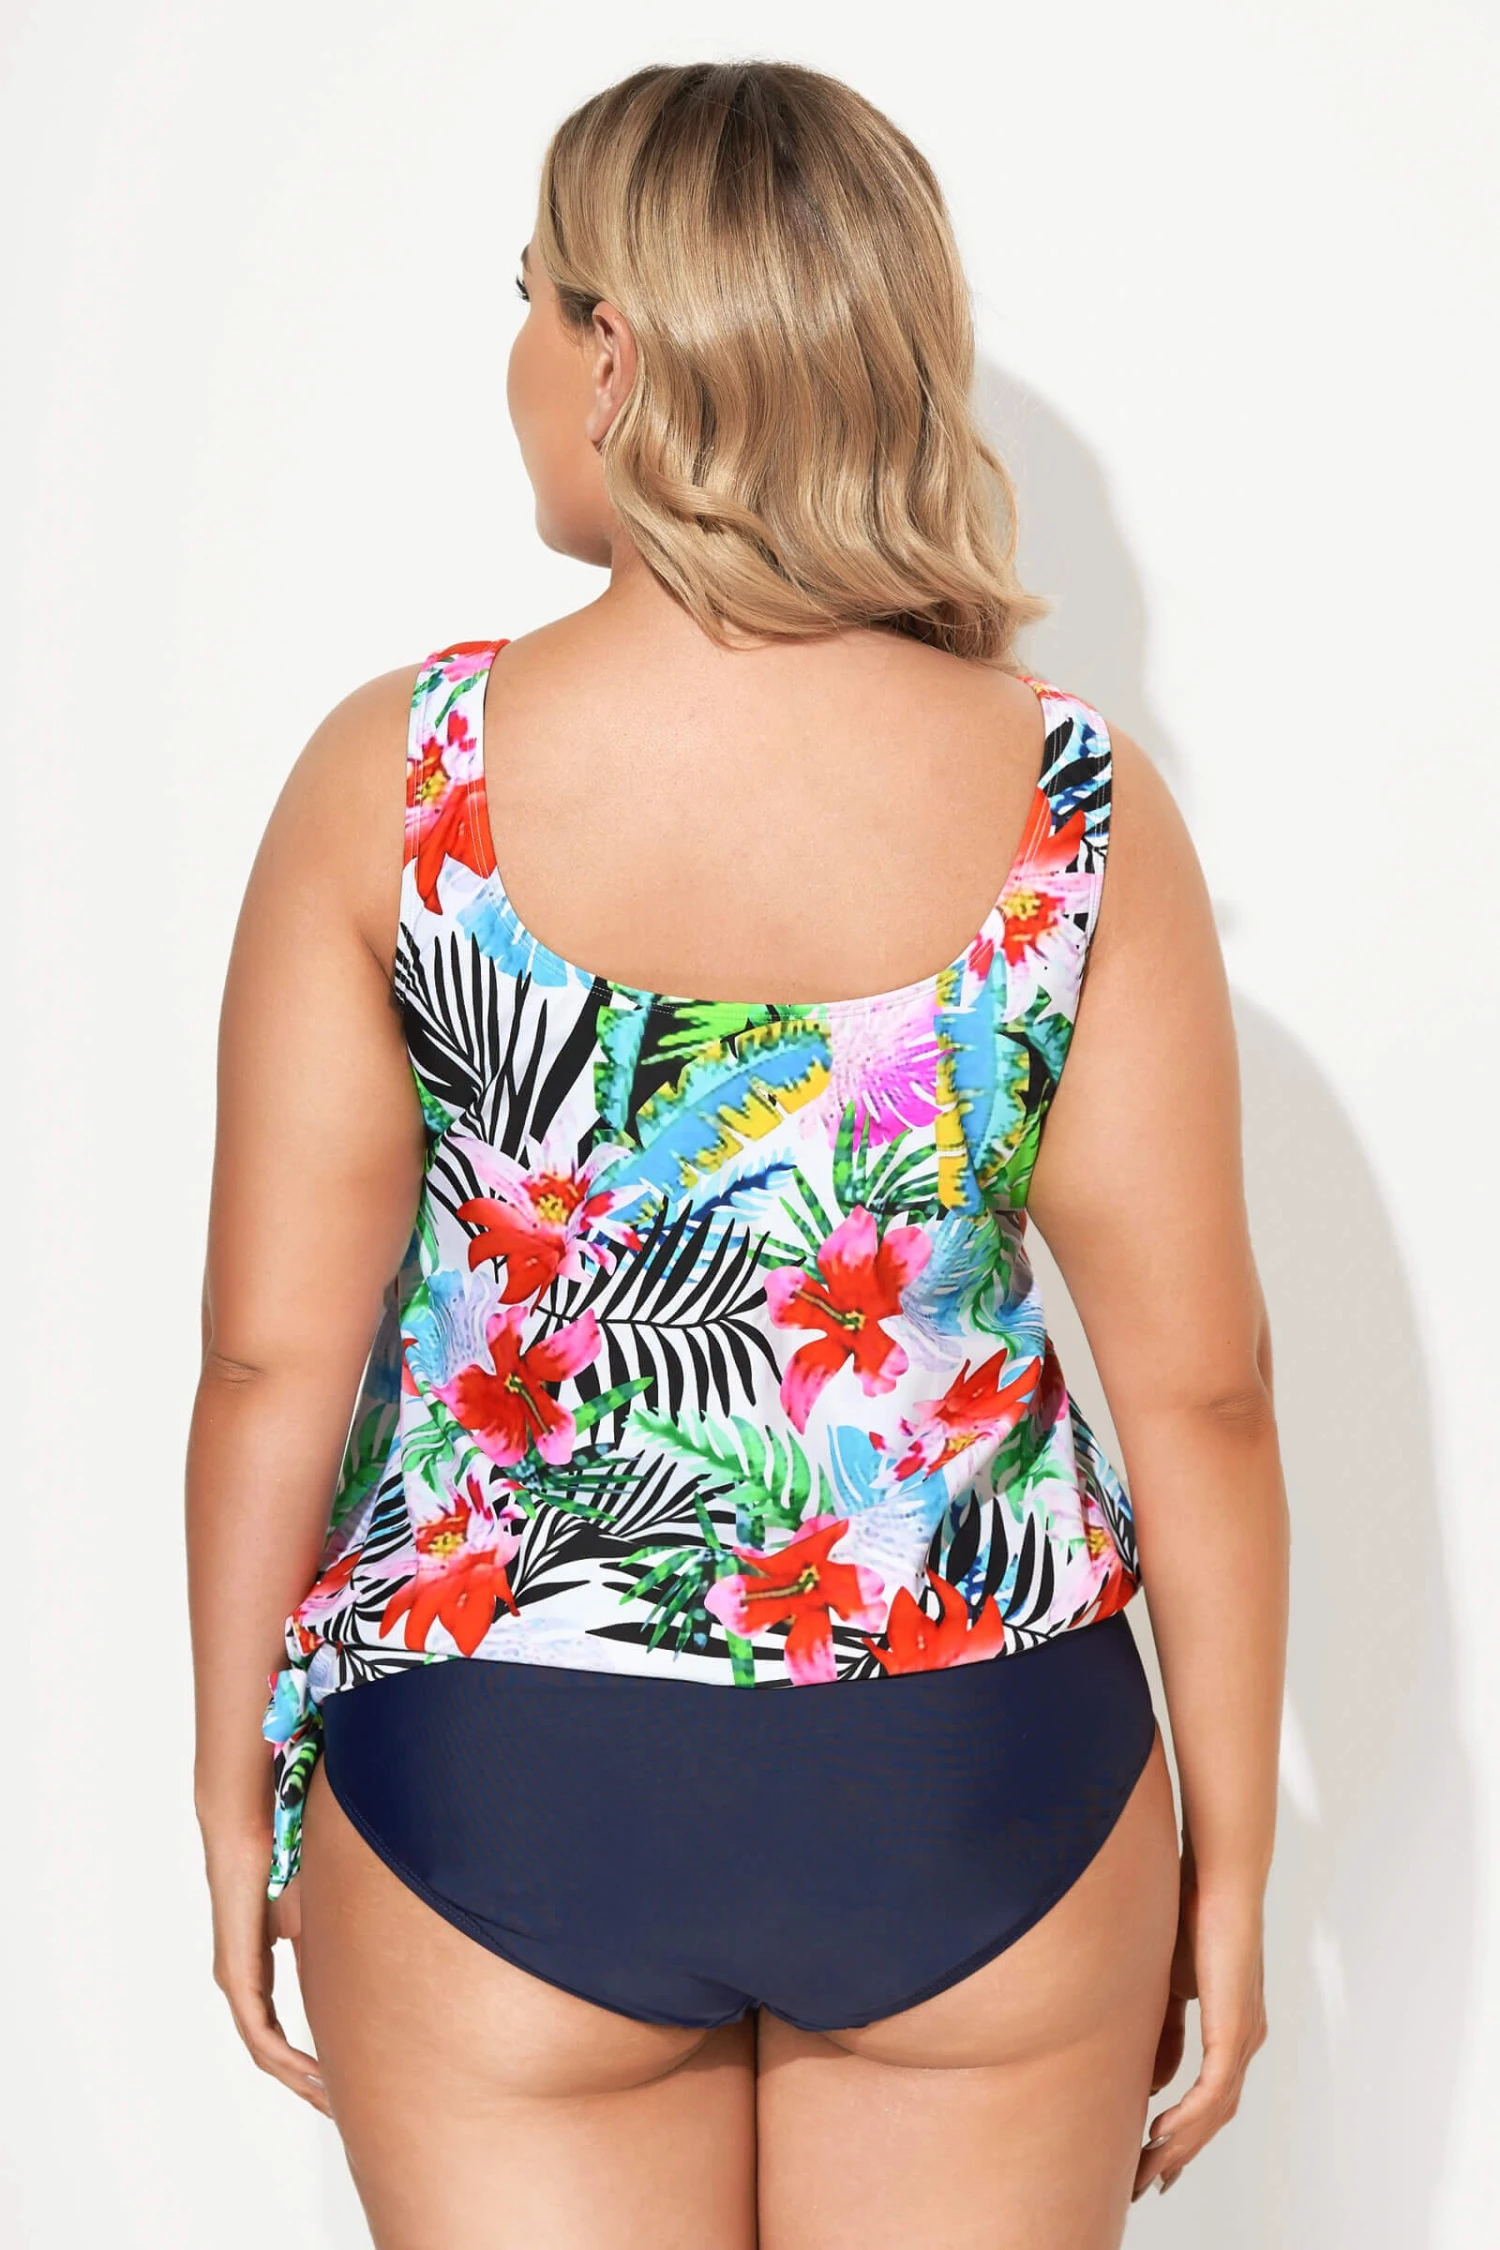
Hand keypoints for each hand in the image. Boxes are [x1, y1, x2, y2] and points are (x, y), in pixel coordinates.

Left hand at [203, 1822, 330, 2115]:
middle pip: (270, 2051)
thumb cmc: (279, 1859)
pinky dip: (285, 2058)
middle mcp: (239, 1982)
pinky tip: (312, 2073)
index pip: (277, 2030)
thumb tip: (356, 1962)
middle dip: (304, 2083)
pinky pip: (260, 2033)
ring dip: (297, 2079)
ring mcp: (235, 1981)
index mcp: (255, 1968)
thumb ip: (324, 1946)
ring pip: (264, 2050)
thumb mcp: (313, 1914)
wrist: (249, 1832)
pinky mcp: (237, 1975)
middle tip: (336, 2109)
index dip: (305, 2059)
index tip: (336, 2079)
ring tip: (328, 2100)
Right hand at [1133, 1864, 1266, 2198]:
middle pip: (1213, 2116)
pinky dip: (1188, 2118)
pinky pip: (1212, 2090)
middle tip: (1145, 2183)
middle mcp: (1245, 2039)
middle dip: (1178, 2153)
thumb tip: (1149, 2080)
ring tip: (1147, 2170)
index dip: (1181, 2131)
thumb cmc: (1190, 1911)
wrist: (1217, 1874)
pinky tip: (1162, 2136)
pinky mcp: (1234, 2029)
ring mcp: (1244, 2036)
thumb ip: (1161, 2028)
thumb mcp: (1167, 1981)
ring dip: (1180, 2146)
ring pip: (1214, 2112)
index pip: (1208, 2096)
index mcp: (1233, 2026)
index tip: (1152, 2156)